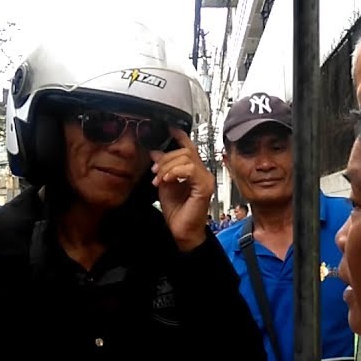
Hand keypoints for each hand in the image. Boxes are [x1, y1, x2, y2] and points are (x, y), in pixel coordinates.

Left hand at [151, 127, 214, 251]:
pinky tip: (167, 180)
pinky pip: (190, 170)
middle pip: (185, 151)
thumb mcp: (164, 184)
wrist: (182, 232)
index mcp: (193, 170)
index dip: (179, 135)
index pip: (188, 147)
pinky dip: (176, 172)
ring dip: (168, 167)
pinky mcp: (204, 187)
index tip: (168, 128)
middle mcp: (202, 172)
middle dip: (165, 159)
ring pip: (186, 158)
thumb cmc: (177, 212)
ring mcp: (205, 179)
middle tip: (155, 172)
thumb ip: (162, 168)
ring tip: (159, 179)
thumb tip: (156, 151)